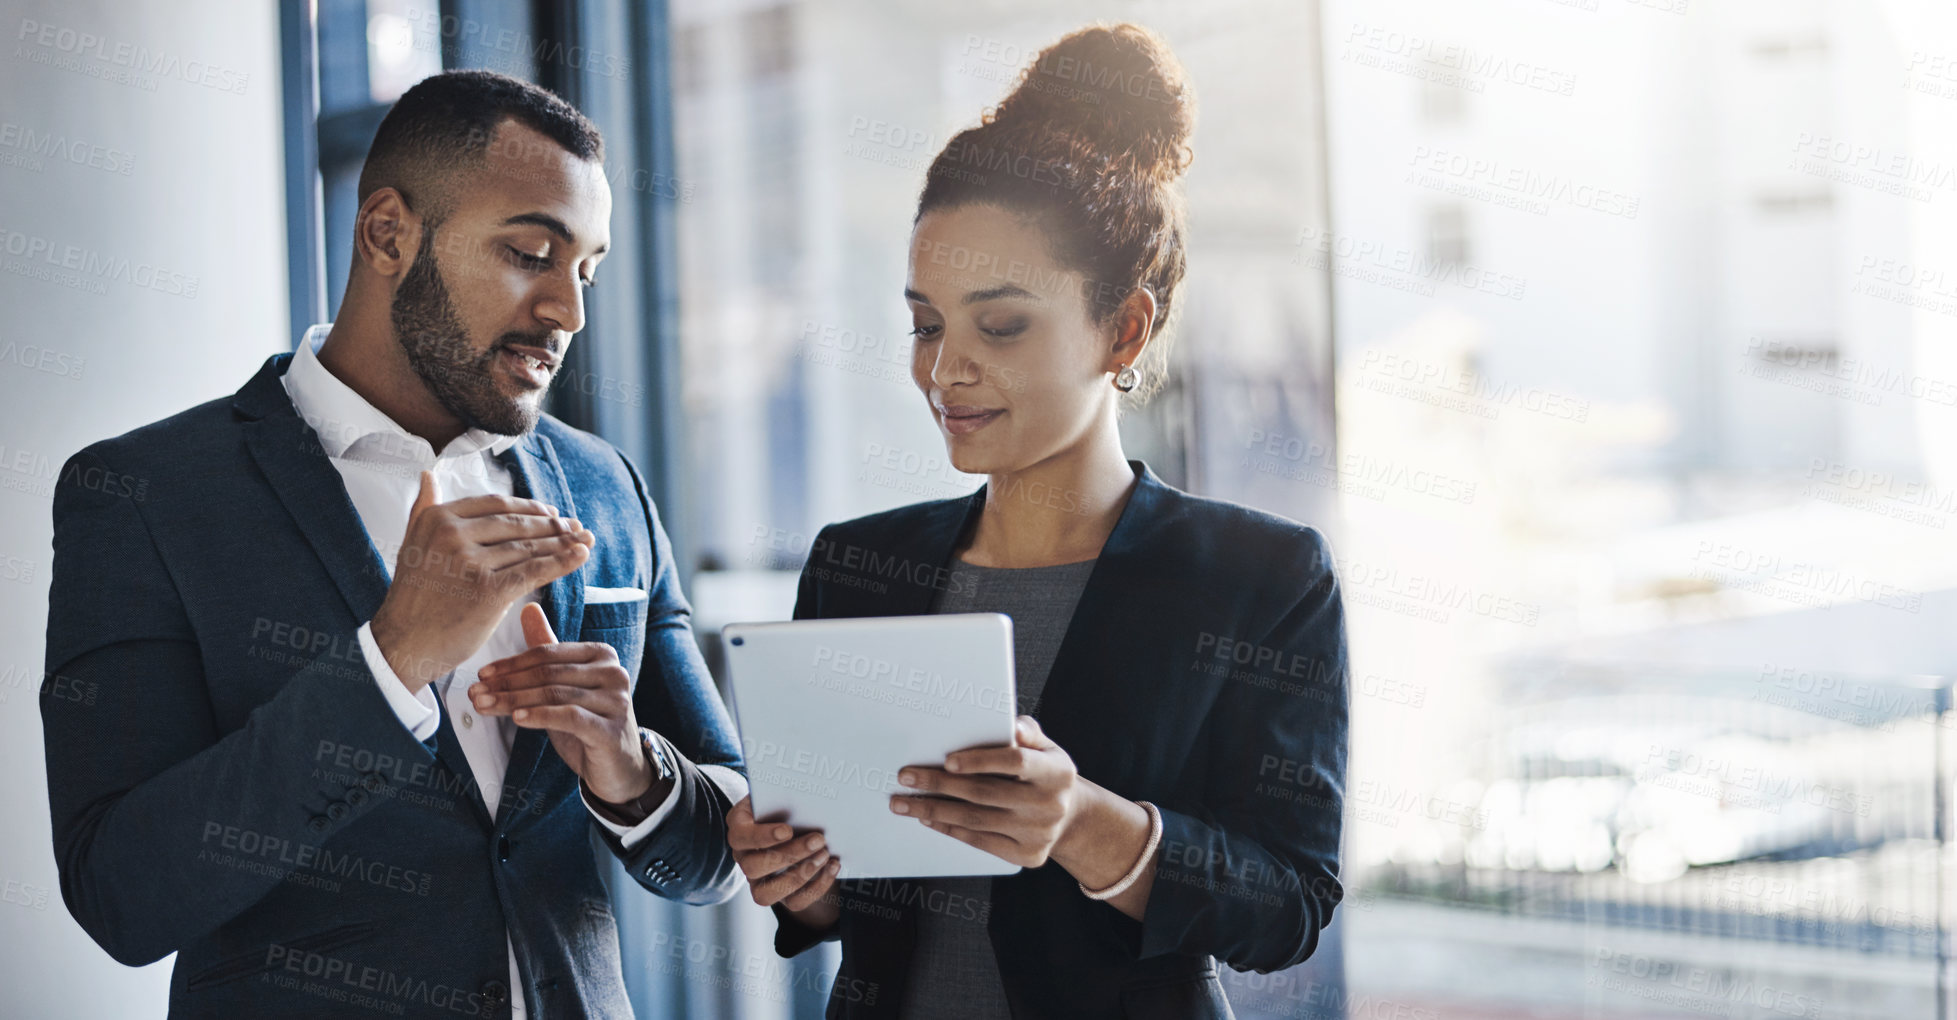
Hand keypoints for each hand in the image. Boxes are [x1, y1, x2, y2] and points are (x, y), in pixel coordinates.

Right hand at [369, 471, 593, 688]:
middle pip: (516, 525)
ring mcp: (470, 562)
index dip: (529, 508)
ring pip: (528, 548)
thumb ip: (423, 509)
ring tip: (585, 539)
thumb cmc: (413, 598)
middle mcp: (452, 535)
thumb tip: (429, 474)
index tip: (551, 511)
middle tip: (576, 526)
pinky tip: (582, 555)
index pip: (496, 505)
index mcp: (438, 518)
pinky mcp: (488, 591)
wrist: (402, 644)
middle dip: (552, 525)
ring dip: (563, 543)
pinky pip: (533, 571)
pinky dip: (562, 562)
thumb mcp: (411, 544)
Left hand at [470, 603, 656, 806]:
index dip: (511, 664)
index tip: (482, 675)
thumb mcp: (565, 686)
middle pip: (548, 673)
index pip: (548, 654)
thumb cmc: (589, 723)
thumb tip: (528, 608)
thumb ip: (548, 650)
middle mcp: (613, 672)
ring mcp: (615, 700)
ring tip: (485, 707)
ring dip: (513, 701)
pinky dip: (540, 716)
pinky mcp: (611, 729)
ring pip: (554, 694)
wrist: (620, 767)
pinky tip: (517, 719)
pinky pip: (569, 717)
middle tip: (476, 693)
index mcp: (601, 655)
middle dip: (507, 684)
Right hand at [728, 797, 840, 925]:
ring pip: (766, 894)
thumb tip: (810, 795)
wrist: (797, 822)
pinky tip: (832, 866)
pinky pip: (794, 903)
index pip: (741, 837)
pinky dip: (817, 887)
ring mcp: (757, 881)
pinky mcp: (779, 895)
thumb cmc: (787, 803)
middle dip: (789, 855)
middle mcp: (743, 858)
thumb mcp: (782, 794)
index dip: (762, 837)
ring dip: (799, 876)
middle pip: (753, 867)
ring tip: (824, 855)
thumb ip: (788, 795)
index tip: (787, 830)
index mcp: (739, 828)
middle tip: (819, 839)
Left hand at [891, 715, 1079, 867]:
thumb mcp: (1047, 748)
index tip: (948, 759)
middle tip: (907, 777)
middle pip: (985, 793)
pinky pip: (980, 841)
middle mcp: (1048, 804)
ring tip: (905, 802)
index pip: (1015, 762)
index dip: (981, 760)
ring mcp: (1037, 832)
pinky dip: (950, 829)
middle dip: (940, 784)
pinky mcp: (1025, 854)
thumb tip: (1011, 725)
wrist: (1072, 819)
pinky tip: (929, 818)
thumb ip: (1027, 732)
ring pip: (976, 820)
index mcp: (1055, 771)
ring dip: (934, 810)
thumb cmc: (1048, 775)